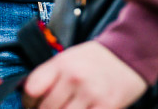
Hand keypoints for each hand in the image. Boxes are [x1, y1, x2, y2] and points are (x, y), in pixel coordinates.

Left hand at [22, 42, 147, 108]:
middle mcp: (74, 78)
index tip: (30, 105)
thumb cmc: (94, 59)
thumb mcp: (67, 58)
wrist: (129, 53)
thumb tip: (30, 94)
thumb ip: (50, 75)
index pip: (32, 88)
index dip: (27, 101)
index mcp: (60, 64)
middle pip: (46, 107)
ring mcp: (91, 93)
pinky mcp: (107, 106)